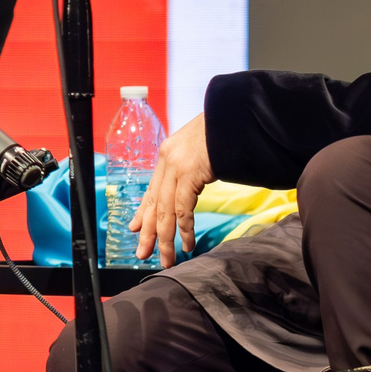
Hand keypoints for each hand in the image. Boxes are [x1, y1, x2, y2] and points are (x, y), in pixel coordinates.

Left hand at [130, 113, 211, 268]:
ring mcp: (176, 166)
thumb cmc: (224, 131)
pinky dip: (184, 229)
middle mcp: (167, 160)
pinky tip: (186, 243)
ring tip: (166, 258)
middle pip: (154, 204)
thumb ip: (191, 167)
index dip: (143, 213)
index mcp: (167, 154)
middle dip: (148, 232)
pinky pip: (183, 208)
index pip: (152, 190)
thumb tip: (191, 184)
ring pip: (166, 211)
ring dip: (165, 238)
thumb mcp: (200, 149)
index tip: (136, 230)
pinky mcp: (189, 172)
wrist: (234, 113)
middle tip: (142, 254)